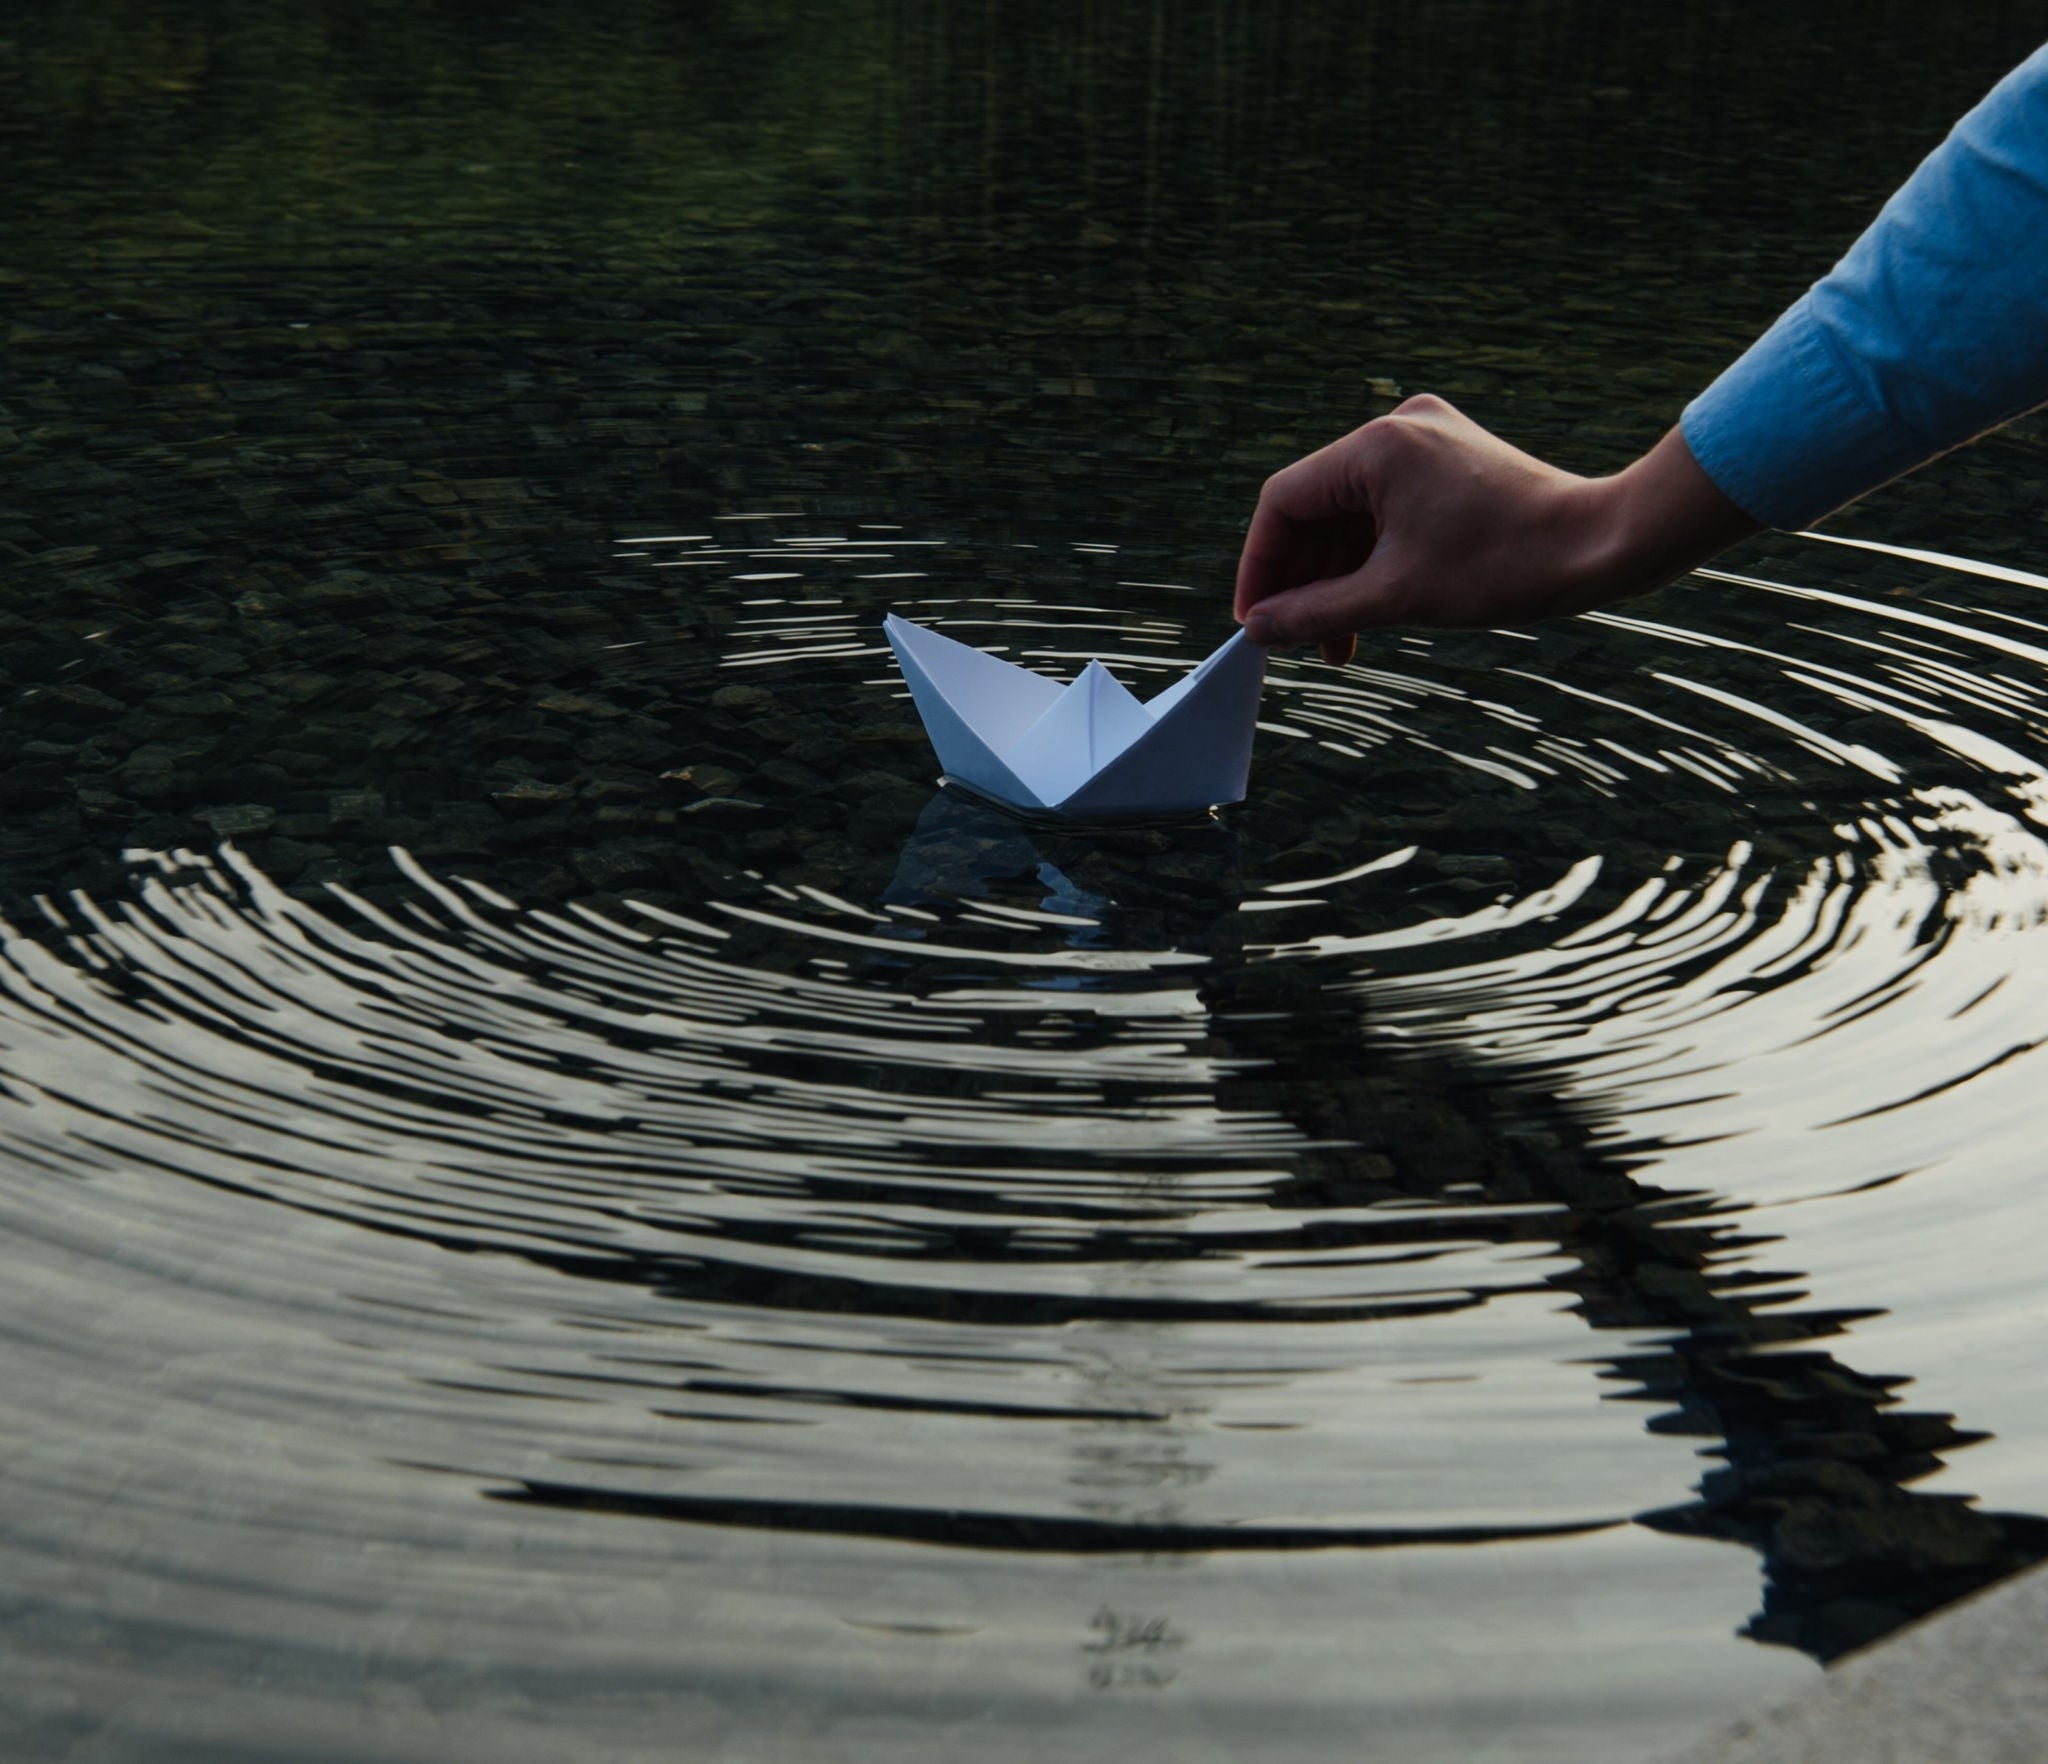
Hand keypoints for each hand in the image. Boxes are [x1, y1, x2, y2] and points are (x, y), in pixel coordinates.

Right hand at [1234, 394, 1761, 655]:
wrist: (1604, 545)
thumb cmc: (1506, 566)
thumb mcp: (1396, 597)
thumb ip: (1315, 612)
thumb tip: (1259, 628)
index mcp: (1377, 447)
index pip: (1284, 503)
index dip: (1260, 566)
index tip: (1254, 621)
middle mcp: (1397, 429)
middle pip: (1316, 509)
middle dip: (1301, 579)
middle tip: (1292, 641)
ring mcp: (1427, 443)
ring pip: (1352, 516)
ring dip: (1336, 578)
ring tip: (1335, 644)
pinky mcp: (1451, 463)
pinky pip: (1387, 512)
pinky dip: (1371, 560)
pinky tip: (1367, 611)